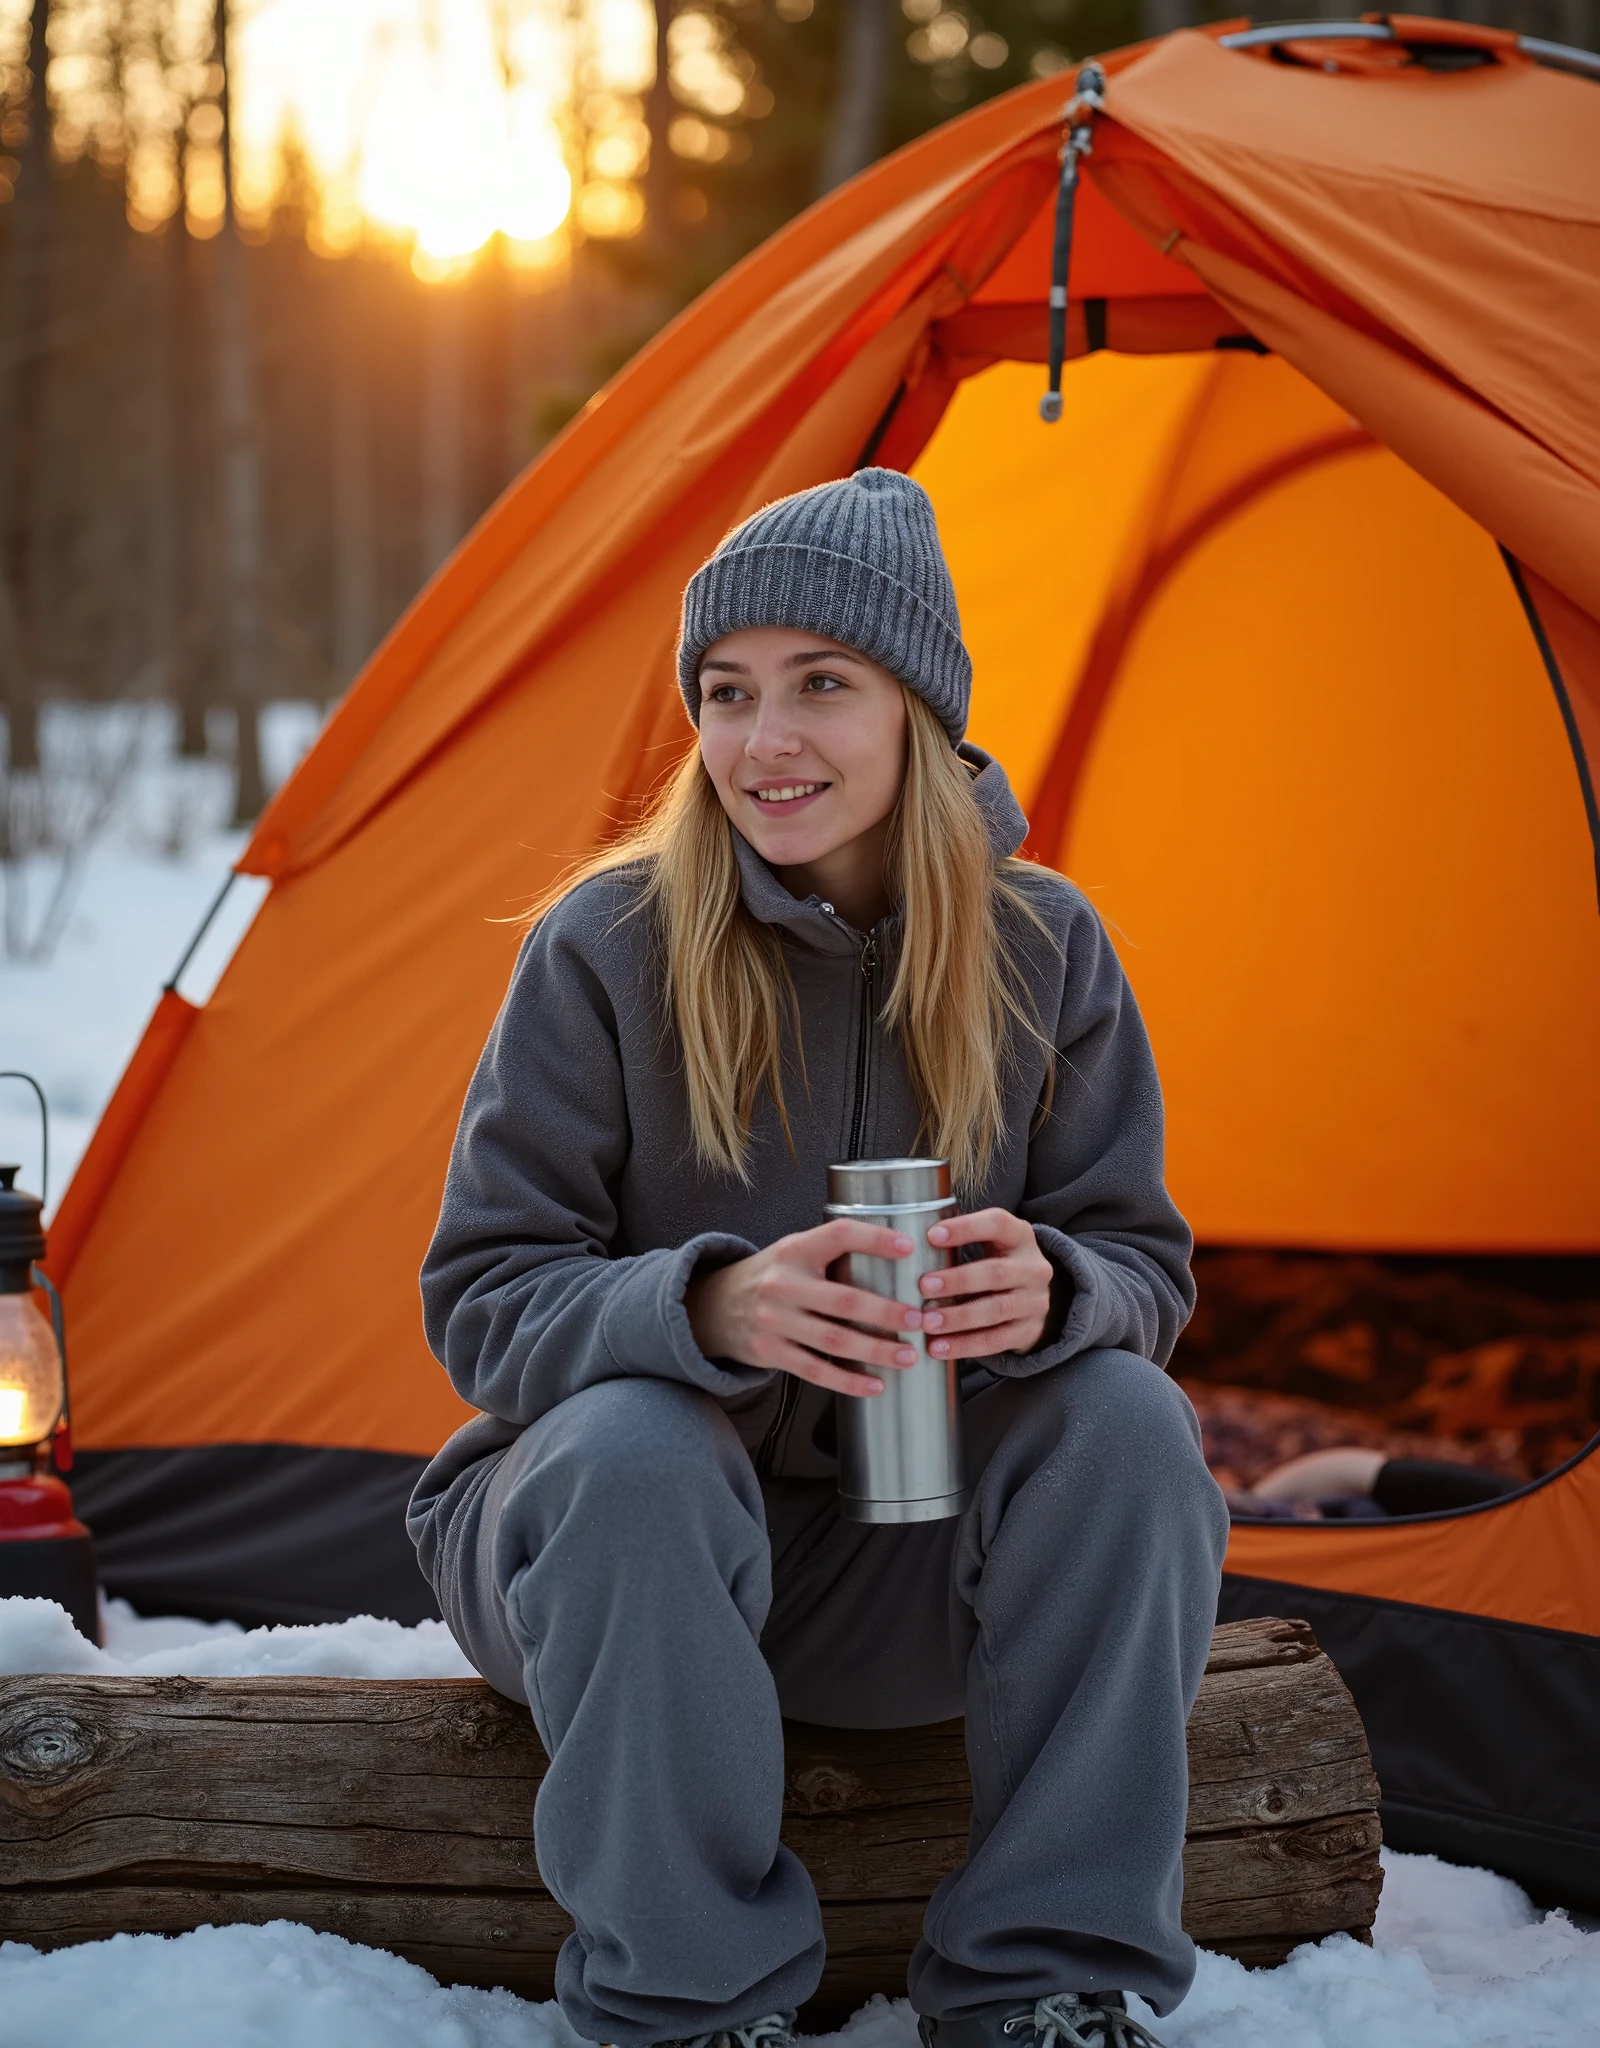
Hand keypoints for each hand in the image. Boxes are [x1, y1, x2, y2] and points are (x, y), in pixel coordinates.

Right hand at [686, 1219, 923, 1396]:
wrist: (714, 1306)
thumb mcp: (793, 1251)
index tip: (910, 1249)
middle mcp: (783, 1283)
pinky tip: (874, 1385)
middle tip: (919, 1320)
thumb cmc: (771, 1276)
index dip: (876, 1239)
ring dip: (876, 1350)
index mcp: (795, 1249)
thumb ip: (831, 1253)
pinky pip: (816, 1370)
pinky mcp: (770, 1351)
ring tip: (907, 1356)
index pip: (840, 1235)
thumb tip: (897, 1257)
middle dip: (887, 1313)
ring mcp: (774, 1320)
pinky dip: (848, 1381)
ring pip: (835, 1340)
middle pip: (845, 1300)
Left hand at [917, 1208, 1053, 1359]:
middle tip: (923, 1287)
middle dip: (957, 1280)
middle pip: (995, 1272)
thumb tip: (904, 1243)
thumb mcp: (990, 1243)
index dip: (965, 1228)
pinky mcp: (1028, 1332)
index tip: (931, 1236)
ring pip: (995, 1310)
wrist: (1032, 1300)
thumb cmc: (996, 1263)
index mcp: (1020, 1236)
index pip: (997, 1224)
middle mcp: (1033, 1268)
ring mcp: (1034, 1302)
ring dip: (957, 1317)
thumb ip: (960, 1240)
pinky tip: (938, 1348)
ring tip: (927, 1323)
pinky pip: (995, 1341)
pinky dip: (964, 1346)